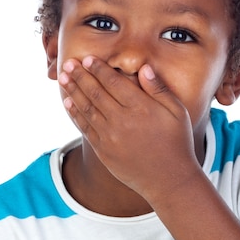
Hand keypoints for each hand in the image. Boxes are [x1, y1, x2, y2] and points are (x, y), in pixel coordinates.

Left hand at [58, 56, 202, 201]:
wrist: (169, 180)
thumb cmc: (176, 142)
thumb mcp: (177, 111)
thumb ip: (158, 88)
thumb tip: (144, 68)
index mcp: (141, 107)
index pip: (114, 82)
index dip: (99, 69)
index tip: (88, 59)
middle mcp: (122, 120)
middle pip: (96, 92)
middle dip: (81, 76)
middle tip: (68, 63)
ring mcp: (111, 137)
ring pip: (87, 108)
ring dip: (74, 91)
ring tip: (63, 78)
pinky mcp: (104, 151)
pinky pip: (86, 128)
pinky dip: (76, 114)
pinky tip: (69, 103)